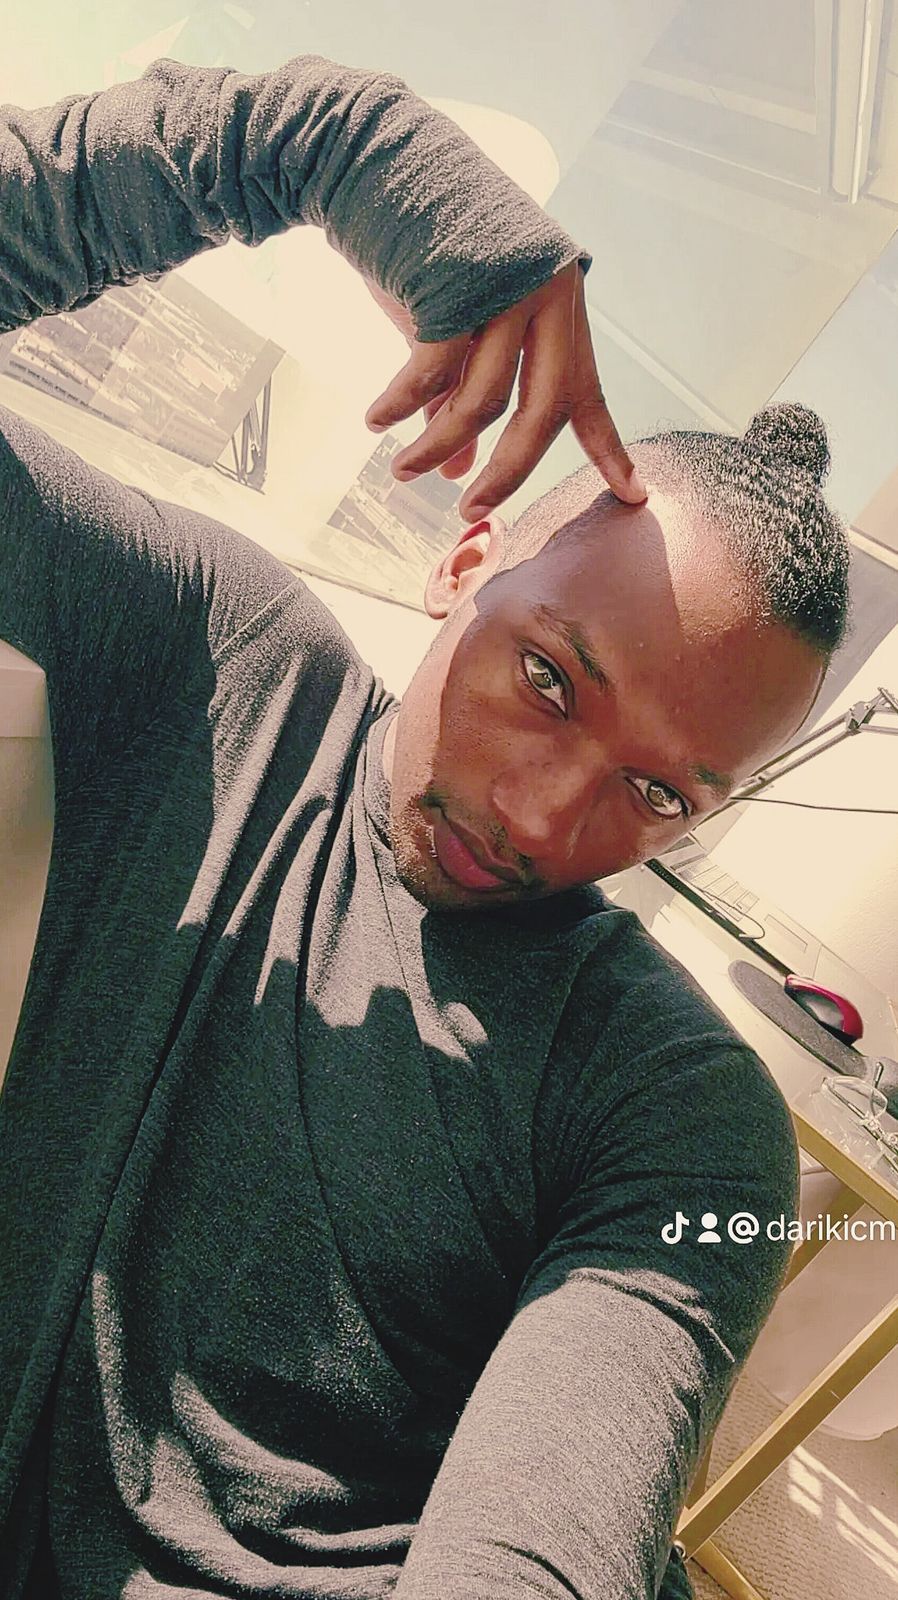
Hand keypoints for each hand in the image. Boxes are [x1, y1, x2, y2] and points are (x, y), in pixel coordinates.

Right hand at [362, 262, 645, 522]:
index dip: (609, 450)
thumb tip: (456, 472)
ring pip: (481, 399)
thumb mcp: (456, 324)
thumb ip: (463, 398)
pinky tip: (376, 421)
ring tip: (401, 472)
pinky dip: (400, 404)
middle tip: (472, 512)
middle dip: (508, 473)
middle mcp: (548, 297)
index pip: (589, 393)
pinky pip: (430, 372)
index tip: (635, 495)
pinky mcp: (457, 285)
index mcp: (562, 306)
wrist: (380, 158)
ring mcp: (506, 290)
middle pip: (542, 411)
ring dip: (435, 447)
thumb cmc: (421, 246)